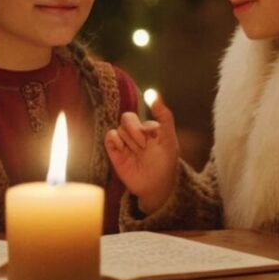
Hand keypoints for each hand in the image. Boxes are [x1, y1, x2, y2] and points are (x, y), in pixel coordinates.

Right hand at [104, 93, 178, 212]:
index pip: (141, 117)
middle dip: (135, 132)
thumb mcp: (169, 138)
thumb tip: (152, 92)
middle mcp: (134, 134)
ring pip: (119, 129)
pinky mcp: (114, 152)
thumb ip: (164, 115)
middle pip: (127, 119)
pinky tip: (122, 149)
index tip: (154, 139)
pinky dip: (115, 140)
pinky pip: (109, 136)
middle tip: (143, 147)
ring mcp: (124, 142)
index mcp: (148, 128)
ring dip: (129, 141)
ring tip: (137, 153)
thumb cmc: (165, 163)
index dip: (145, 128)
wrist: (156, 187)